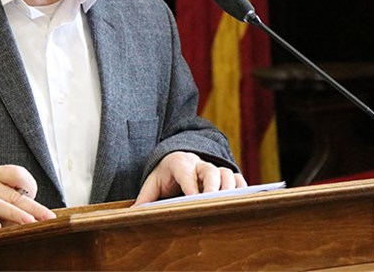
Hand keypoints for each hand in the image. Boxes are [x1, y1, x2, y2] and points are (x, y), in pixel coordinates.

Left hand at [132, 151, 247, 205]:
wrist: (179, 158)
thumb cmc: (166, 174)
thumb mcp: (152, 183)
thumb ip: (145, 197)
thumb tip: (133, 214)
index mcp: (179, 164)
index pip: (185, 172)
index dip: (190, 185)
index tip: (192, 199)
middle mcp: (199, 164)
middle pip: (209, 170)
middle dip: (212, 186)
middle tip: (211, 201)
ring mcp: (214, 168)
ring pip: (226, 173)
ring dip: (228, 188)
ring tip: (227, 203)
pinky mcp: (225, 174)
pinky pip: (237, 178)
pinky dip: (241, 189)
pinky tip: (240, 202)